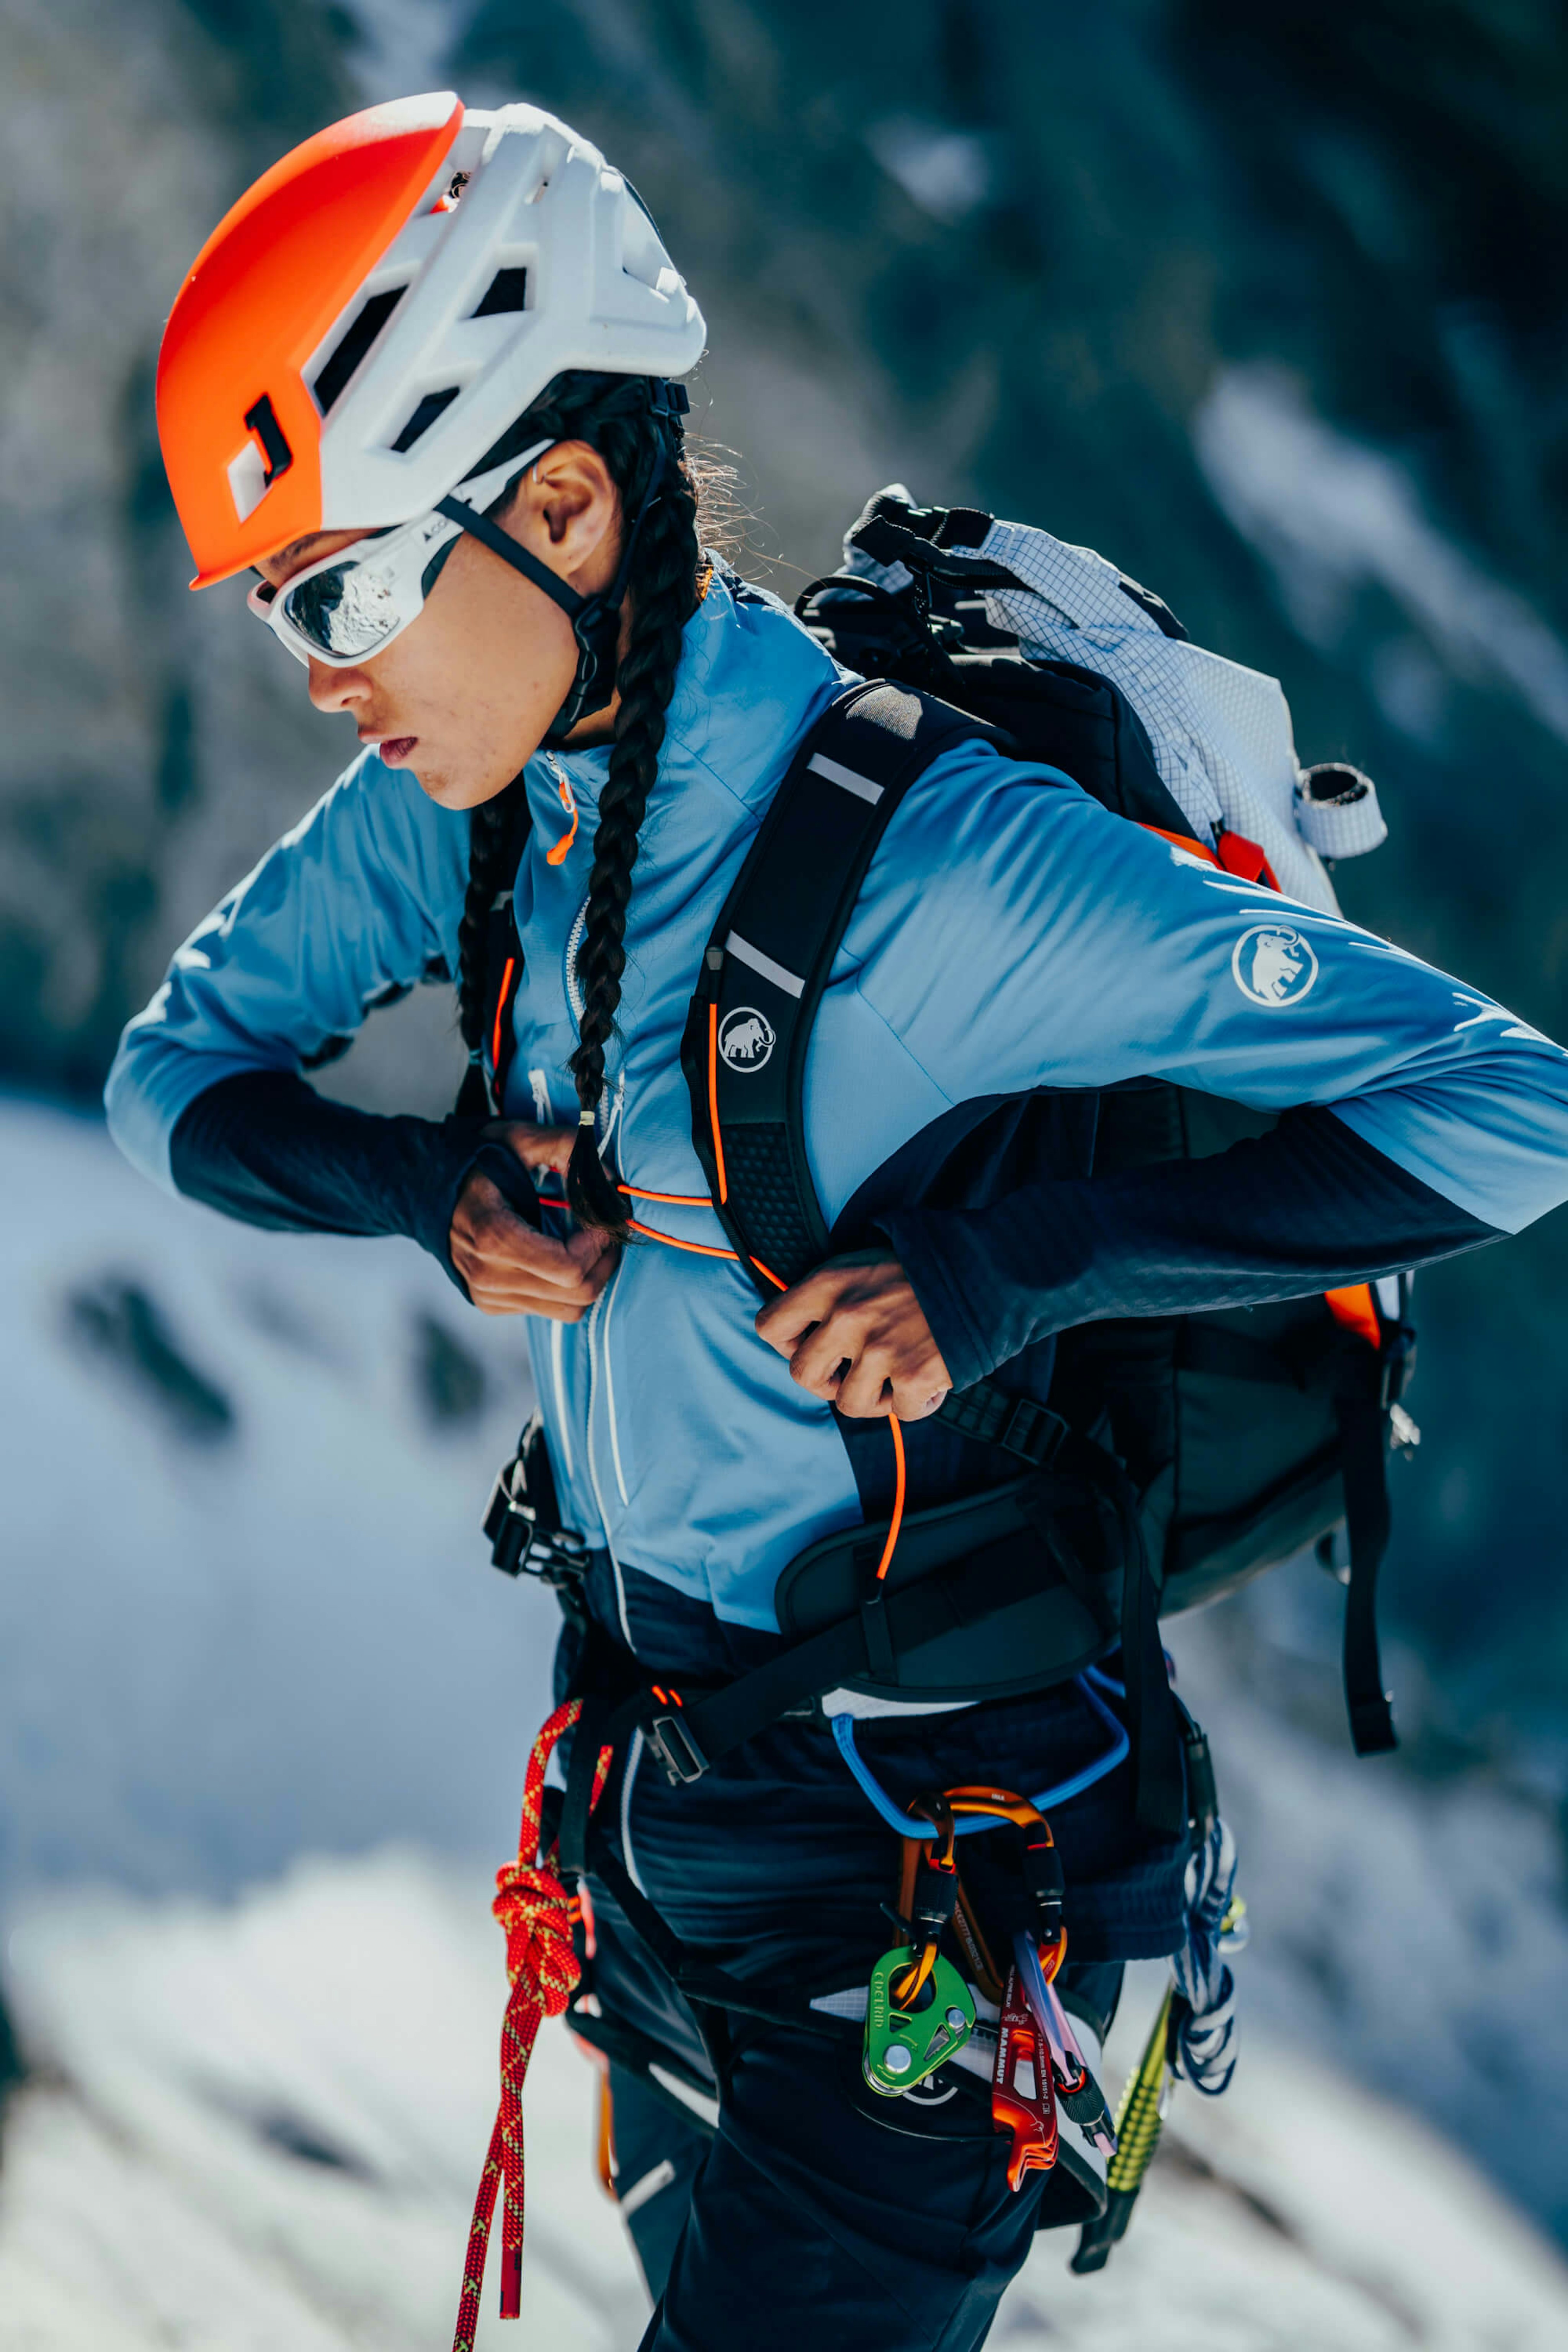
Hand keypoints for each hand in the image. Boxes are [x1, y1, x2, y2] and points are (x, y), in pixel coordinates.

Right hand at [450, 1123, 614, 1318]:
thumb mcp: (518, 1139)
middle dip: (603, 1262)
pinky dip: (567, 1287)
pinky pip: (549, 1310)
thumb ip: (565, 1147)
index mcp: (493, 1237)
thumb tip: (609, 1178)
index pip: (569, 1268)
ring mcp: (488, 1295)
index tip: (601, 1219)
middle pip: (576, 1294)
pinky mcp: (491, 1304)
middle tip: (604, 1232)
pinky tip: (560, 1255)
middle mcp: (489, 1276)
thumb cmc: (476, 1161)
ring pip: (569, 1310)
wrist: (426, 1189)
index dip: (598, 1245)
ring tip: (589, 1244)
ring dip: (591, 1277)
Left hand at [754, 1255, 951, 1418]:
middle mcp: (847, 1316)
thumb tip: (806, 1335)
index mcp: (829, 1283)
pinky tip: (931, 1381)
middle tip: (853, 1373)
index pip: (770, 1325)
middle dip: (825, 1382)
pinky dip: (918, 1404)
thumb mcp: (864, 1263)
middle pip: (802, 1374)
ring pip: (849, 1403)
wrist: (988, 1269)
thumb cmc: (924, 1269)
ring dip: (874, 1398)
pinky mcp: (914, 1375)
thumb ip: (832, 1296)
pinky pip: (901, 1413)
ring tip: (898, 1376)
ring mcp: (880, 1348)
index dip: (788, 1343)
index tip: (814, 1344)